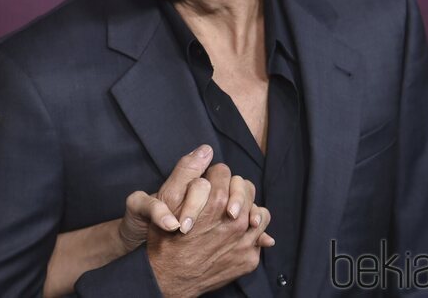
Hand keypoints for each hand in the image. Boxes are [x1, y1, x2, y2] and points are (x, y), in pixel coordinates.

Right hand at [118, 145, 272, 252]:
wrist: (169, 278)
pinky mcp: (249, 259)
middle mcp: (236, 221)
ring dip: (247, 209)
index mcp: (217, 201)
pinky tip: (236, 234)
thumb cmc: (166, 237)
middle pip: (246, 188)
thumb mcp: (168, 198)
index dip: (215, 176)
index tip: (209, 183)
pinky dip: (252, 233)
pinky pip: (261, 237)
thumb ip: (187, 170)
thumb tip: (206, 150)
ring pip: (259, 212)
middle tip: (220, 197)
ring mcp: (245, 242)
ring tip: (232, 214)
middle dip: (233, 189)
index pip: (225, 173)